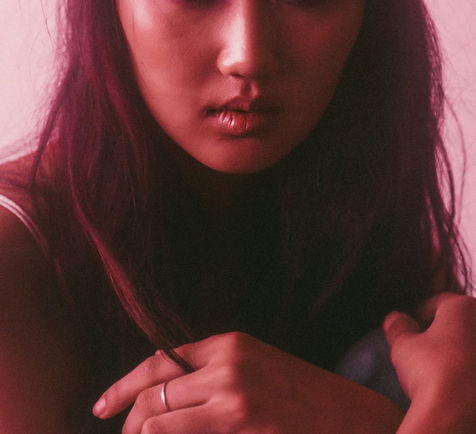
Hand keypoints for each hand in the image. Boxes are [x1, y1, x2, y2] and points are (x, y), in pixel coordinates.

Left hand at [93, 331, 402, 432]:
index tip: (104, 404)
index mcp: (228, 343)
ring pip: (159, 414)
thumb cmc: (302, 394)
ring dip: (139, 432)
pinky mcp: (238, 420)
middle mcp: (224, 362)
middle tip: (116, 431)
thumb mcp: (255, 367)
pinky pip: (179, 432)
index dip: (125, 384)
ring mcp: (231, 392)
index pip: (160, 359)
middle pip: (153, 387)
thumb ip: (213, 373)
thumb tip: (169, 392)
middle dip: (124, 414)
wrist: (351, 414)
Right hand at [384, 292, 475, 432]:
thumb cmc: (431, 372)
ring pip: (469, 344)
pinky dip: (466, 370)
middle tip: (422, 347)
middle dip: (441, 332)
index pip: (437, 303)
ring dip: (457, 351)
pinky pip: (473, 366)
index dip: (419, 314)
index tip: (410, 327)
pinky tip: (454, 383)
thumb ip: (399, 326)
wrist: (457, 414)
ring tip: (438, 368)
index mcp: (462, 306)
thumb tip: (396, 318)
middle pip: (458, 322)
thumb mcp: (402, 344)